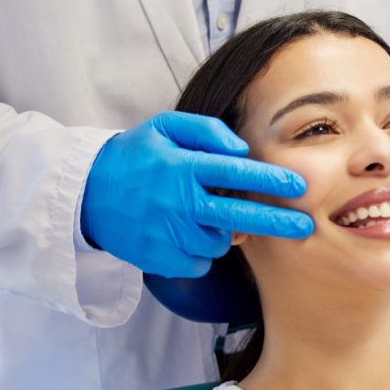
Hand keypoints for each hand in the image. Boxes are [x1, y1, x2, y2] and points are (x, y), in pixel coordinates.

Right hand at [82, 111, 312, 276]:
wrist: (84, 195)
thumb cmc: (134, 157)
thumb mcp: (163, 128)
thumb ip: (206, 131)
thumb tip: (243, 150)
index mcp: (181, 167)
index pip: (235, 172)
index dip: (270, 179)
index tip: (299, 186)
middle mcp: (177, 202)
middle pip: (239, 216)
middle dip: (278, 222)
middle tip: (305, 228)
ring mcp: (167, 234)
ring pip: (220, 241)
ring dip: (222, 232)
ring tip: (200, 216)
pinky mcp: (160, 260)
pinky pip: (200, 262)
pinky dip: (199, 252)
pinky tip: (182, 234)